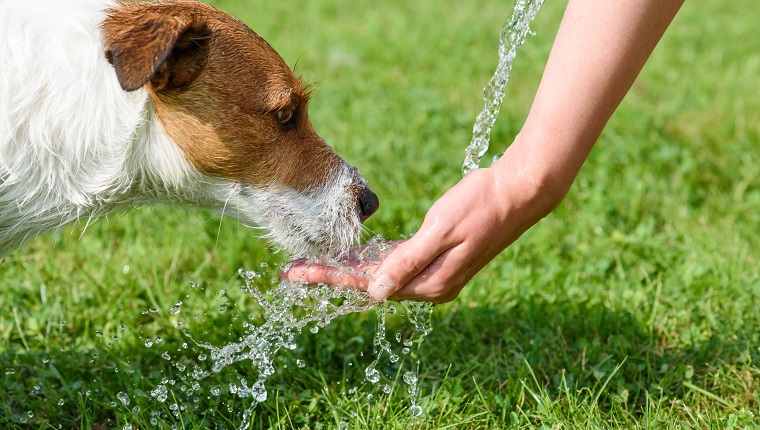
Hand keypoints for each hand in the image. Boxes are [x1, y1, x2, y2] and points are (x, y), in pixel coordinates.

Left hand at [283, 150, 557, 302]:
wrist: (519, 190)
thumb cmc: (481, 204)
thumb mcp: (442, 230)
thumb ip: (408, 262)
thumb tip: (374, 292)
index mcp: (430, 283)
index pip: (369, 284)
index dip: (331, 277)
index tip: (298, 273)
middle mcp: (430, 285)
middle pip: (370, 284)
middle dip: (331, 275)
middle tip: (292, 270)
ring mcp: (435, 274)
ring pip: (381, 275)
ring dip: (349, 268)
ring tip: (313, 263)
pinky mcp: (438, 259)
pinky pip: (397, 264)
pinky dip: (372, 260)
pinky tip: (352, 254)